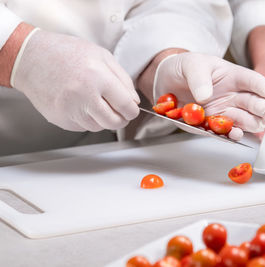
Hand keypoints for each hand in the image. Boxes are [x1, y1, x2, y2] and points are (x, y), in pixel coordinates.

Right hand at [12, 29, 139, 131]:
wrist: (31, 58)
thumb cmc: (67, 53)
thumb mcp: (102, 56)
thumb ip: (123, 79)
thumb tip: (134, 102)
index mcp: (98, 77)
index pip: (126, 106)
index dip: (133, 110)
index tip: (132, 109)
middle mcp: (84, 96)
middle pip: (115, 122)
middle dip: (122, 118)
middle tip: (120, 110)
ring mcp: (70, 110)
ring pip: (99, 127)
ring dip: (103, 119)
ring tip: (96, 102)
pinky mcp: (60, 119)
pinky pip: (83, 127)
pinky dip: (87, 119)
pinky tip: (81, 103)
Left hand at [153, 52, 264, 139]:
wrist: (167, 82)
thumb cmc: (185, 68)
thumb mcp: (191, 64)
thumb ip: (199, 78)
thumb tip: (205, 96)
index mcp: (233, 76)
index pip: (252, 80)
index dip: (262, 86)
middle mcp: (233, 95)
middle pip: (253, 103)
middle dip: (260, 107)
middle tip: (261, 110)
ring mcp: (224, 111)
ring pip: (245, 120)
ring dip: (249, 123)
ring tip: (250, 124)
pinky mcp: (212, 125)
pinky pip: (226, 132)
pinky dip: (232, 134)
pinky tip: (235, 134)